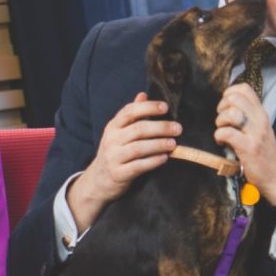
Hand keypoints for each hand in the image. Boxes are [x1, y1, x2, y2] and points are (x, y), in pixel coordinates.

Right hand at [68, 93, 180, 229]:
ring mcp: (114, 157)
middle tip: (178, 128)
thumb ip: (131, 115)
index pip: (130, 111)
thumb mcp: (118, 132)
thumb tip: (143, 94)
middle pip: (138, 129)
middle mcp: (111, 140)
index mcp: (113, 126)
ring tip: (173, 144)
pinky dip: (153, 161)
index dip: (148, 107)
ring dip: (159, 144)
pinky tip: (164, 158)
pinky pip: (138, 166)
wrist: (98, 180)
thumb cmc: (115, 152)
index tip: (165, 107)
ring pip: (139, 148)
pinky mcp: (119, 174)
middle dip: (161, 127)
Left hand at [215, 83, 275, 206]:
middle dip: (222, 107)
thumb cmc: (264, 155)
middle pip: (235, 98)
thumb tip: (226, 107)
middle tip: (222, 120)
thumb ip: (247, 117)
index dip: (229, 93)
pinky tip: (221, 142)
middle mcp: (260, 120)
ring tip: (222, 131)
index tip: (226, 106)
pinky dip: (219, 136)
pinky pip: (228, 133)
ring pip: (231, 113)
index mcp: (261, 114)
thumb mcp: (260, 130)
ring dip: (220, 121)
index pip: (245, 89)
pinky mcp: (249, 148)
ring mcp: (256, 133)